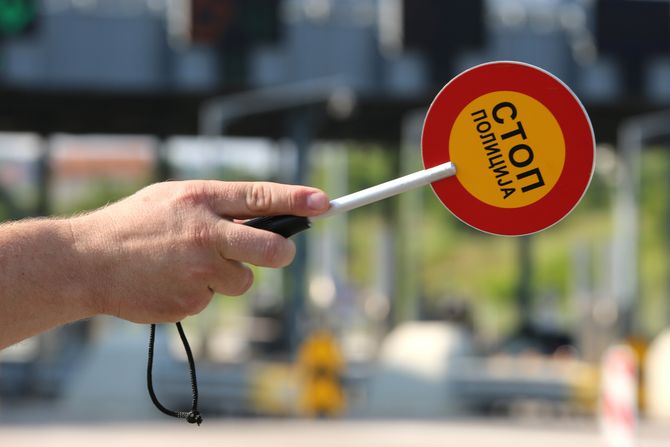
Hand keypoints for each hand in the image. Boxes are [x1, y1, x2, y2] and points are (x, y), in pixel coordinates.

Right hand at [72, 180, 329, 322]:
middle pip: (270, 249)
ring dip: (227, 276)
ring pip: (242, 280)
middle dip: (280, 253)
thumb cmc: (132, 225)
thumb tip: (262, 214)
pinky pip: (213, 298)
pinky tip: (172, 282)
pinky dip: (200, 292)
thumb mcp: (173, 198)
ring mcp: (198, 270)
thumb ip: (216, 205)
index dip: (298, 200)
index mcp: (202, 199)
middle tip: (278, 253)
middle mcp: (205, 234)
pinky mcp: (190, 301)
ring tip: (188, 265)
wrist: (85, 262)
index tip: (325, 203)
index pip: (261, 196)